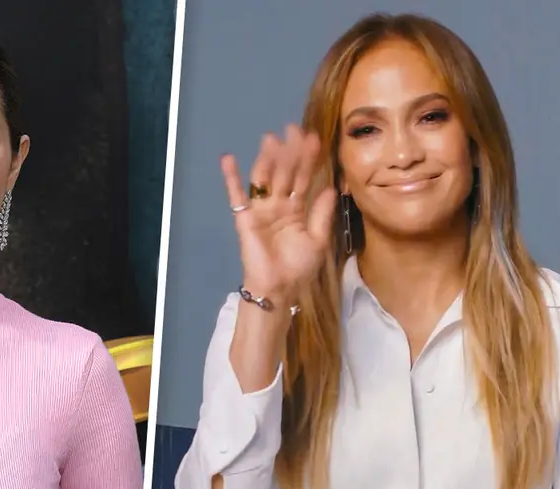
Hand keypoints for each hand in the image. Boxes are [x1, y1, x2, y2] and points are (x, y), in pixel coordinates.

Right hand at [222, 124, 336, 306]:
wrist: (278, 288)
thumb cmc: (298, 267)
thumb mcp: (318, 240)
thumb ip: (321, 213)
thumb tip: (331, 188)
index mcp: (297, 210)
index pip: (304, 179)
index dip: (308, 161)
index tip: (314, 139)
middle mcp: (278, 205)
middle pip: (284, 173)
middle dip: (289, 152)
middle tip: (293, 129)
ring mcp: (260, 209)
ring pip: (264, 178)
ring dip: (266, 158)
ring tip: (270, 138)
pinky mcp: (244, 217)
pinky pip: (236, 194)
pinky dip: (231, 177)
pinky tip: (228, 158)